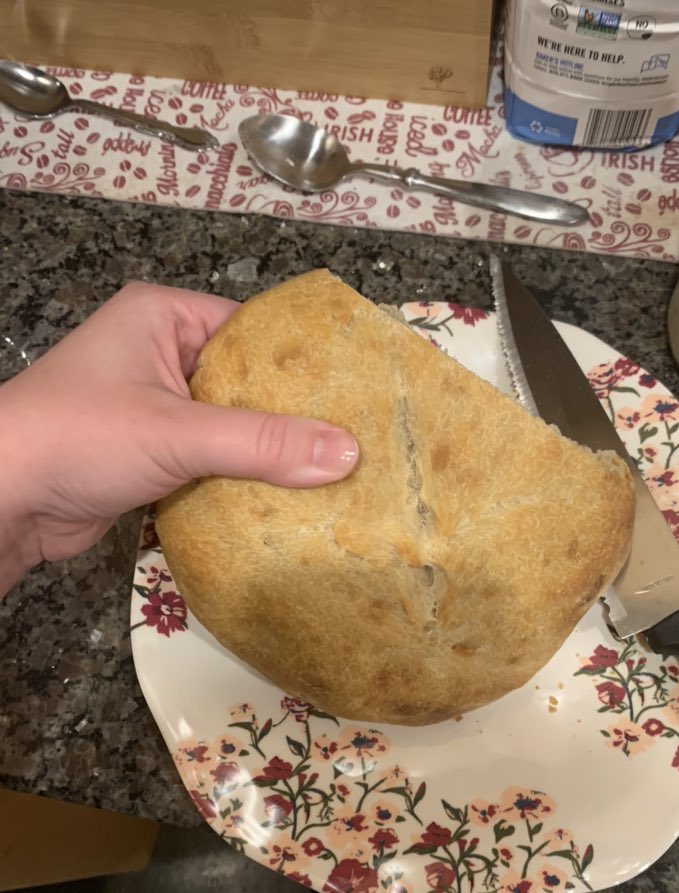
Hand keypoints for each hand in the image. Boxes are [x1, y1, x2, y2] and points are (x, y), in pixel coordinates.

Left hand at [0, 282, 358, 589]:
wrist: (3, 501)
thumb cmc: (76, 438)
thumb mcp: (177, 432)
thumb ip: (262, 443)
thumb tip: (347, 453)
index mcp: (163, 318)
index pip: (253, 329)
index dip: (304, 362)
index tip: (357, 390)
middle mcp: (161, 355)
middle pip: (246, 382)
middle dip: (291, 417)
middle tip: (353, 439)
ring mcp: (155, 407)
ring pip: (231, 427)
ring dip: (267, 454)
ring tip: (333, 474)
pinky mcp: (151, 454)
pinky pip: (211, 461)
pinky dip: (240, 479)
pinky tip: (287, 499)